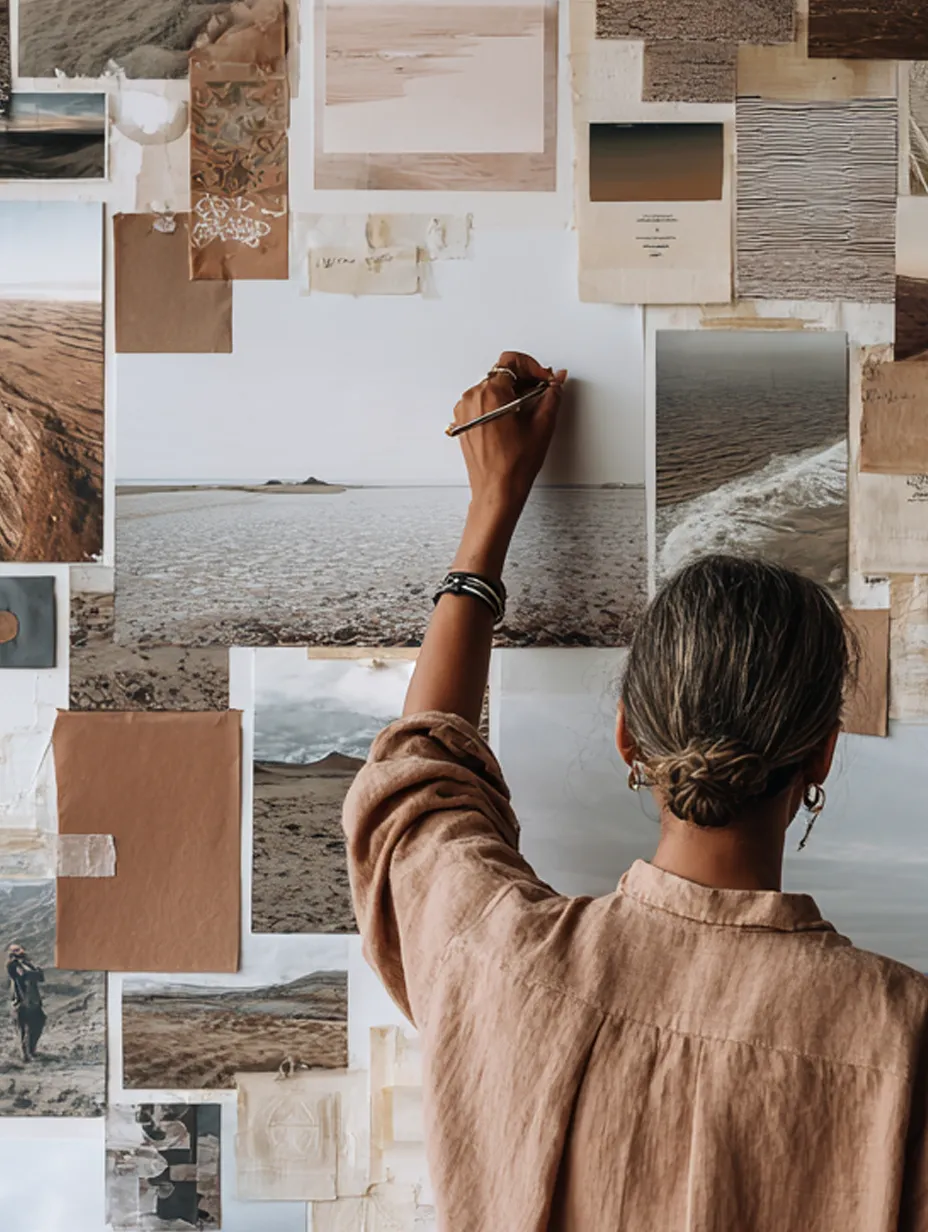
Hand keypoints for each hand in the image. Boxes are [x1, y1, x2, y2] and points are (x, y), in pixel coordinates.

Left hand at [452, 351, 566, 519]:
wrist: (497, 490)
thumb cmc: (513, 466)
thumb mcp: (542, 425)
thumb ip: (552, 395)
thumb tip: (556, 381)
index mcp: (490, 394)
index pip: (511, 361)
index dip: (532, 366)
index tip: (543, 378)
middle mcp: (473, 399)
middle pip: (501, 373)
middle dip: (524, 379)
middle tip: (542, 392)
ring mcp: (465, 411)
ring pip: (491, 387)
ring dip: (512, 391)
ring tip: (529, 409)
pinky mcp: (464, 422)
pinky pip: (482, 402)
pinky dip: (499, 403)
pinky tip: (514, 418)